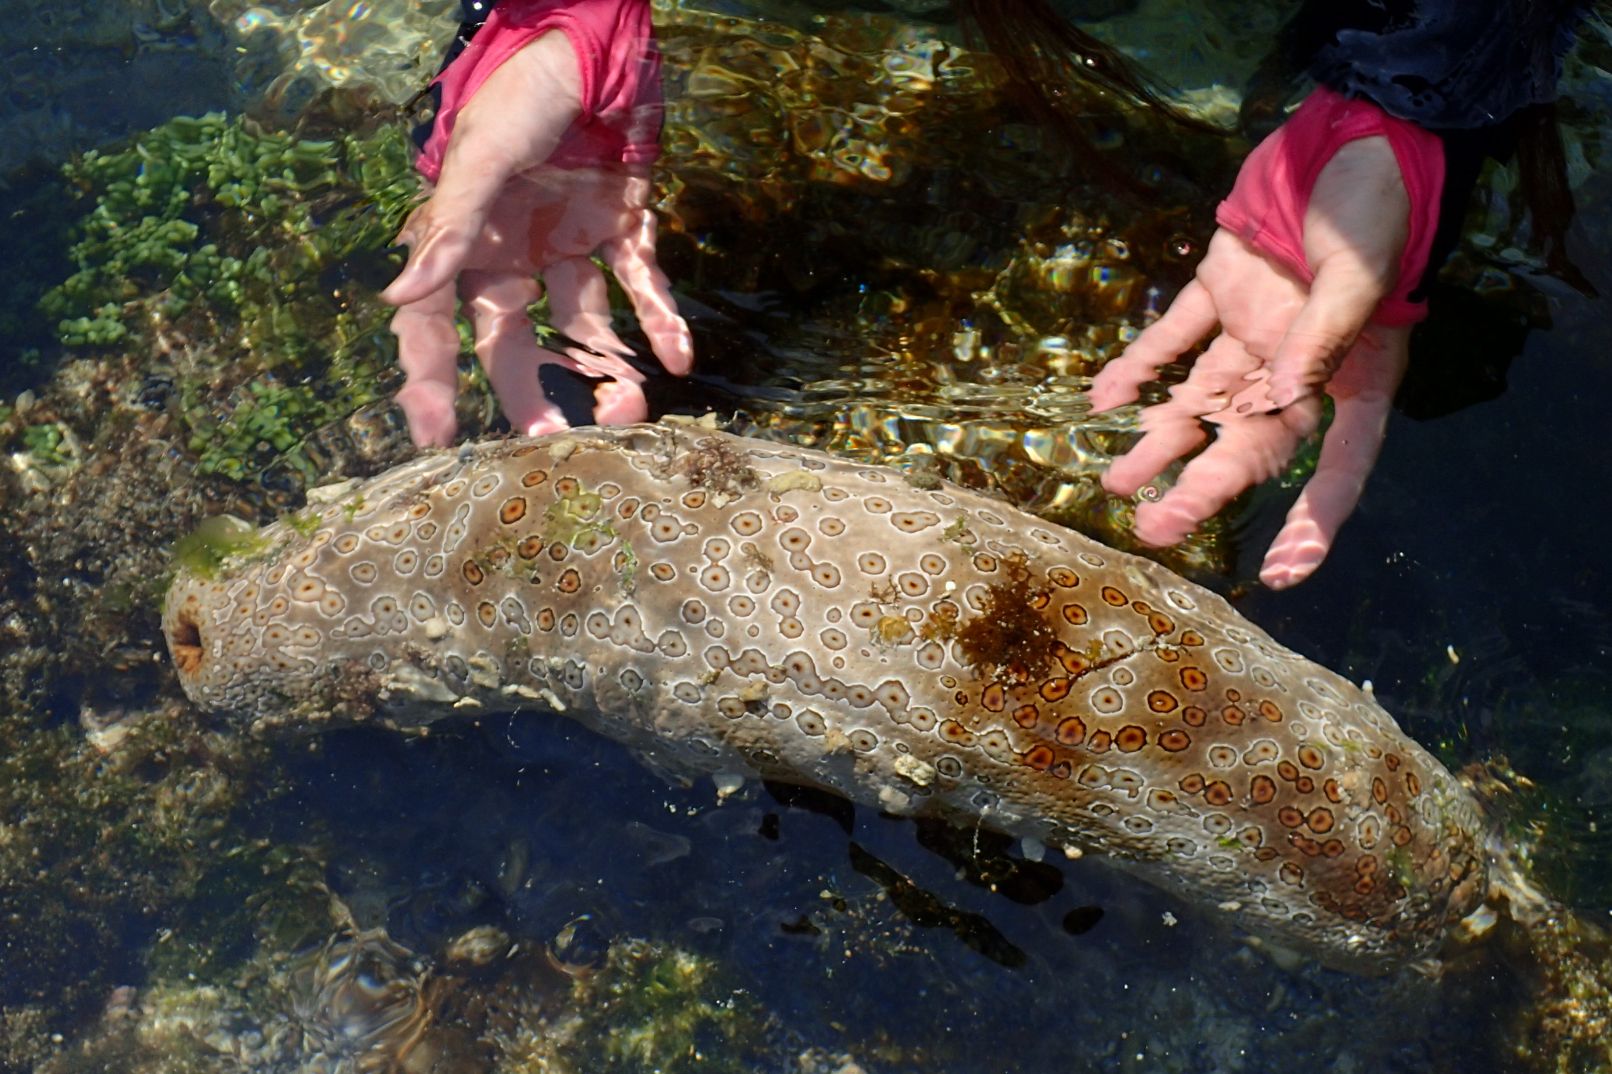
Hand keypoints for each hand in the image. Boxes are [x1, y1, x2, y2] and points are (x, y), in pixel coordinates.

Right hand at [382, 24, 691, 447]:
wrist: (599, 43)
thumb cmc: (527, 89)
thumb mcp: (485, 155)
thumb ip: (453, 228)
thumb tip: (399, 299)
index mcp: (469, 241)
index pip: (438, 322)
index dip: (431, 378)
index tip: (432, 434)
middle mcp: (516, 253)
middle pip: (515, 342)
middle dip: (531, 394)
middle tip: (555, 438)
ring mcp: (573, 245)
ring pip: (586, 327)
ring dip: (608, 369)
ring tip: (634, 406)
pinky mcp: (627, 230)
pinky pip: (643, 288)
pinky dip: (664, 323)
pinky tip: (681, 358)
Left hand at [1091, 129, 1420, 588]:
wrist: (1353, 124)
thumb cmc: (1377, 192)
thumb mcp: (1359, 264)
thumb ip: (1322, 331)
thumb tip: (1287, 396)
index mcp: (1354, 369)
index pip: (1341, 462)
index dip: (1315, 520)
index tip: (1283, 571)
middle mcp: (1302, 360)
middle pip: (1249, 441)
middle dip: (1203, 489)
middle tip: (1154, 531)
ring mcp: (1258, 326)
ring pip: (1202, 399)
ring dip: (1158, 440)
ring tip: (1115, 485)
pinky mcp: (1223, 286)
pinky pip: (1176, 336)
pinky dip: (1141, 364)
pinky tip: (1103, 398)